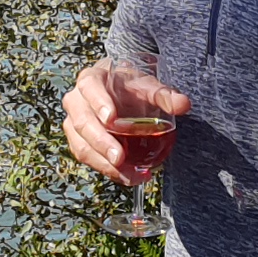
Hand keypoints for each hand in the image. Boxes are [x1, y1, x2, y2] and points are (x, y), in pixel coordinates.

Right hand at [62, 61, 192, 184]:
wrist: (117, 92)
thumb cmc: (128, 87)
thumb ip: (164, 95)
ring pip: (82, 146)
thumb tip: (183, 104)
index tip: (111, 119)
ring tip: (130, 174)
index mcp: (91, 80)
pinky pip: (87, 159)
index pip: (90, 88)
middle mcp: (77, 101)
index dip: (99, 104)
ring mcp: (74, 123)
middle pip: (82, 123)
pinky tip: (127, 176)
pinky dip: (107, 170)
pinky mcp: (78, 142)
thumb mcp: (147, 86)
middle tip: (119, 158)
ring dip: (104, 163)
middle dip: (101, 144)